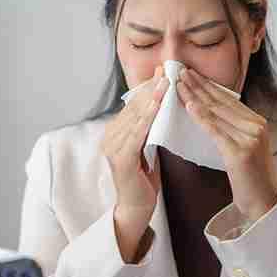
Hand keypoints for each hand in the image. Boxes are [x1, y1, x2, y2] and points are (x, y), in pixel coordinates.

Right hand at [101, 66, 168, 262]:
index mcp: (114, 132)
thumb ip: (147, 127)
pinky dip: (147, 118)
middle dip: (152, 87)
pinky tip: (157, 106)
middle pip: (134, 106)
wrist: (136, 207)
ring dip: (152, 98)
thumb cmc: (143, 178)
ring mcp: (112, 147)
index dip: (149, 86)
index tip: (164, 70)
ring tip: (166, 82)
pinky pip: (136, 133)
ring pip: (135, 117)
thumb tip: (159, 104)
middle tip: (168, 69)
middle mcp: (109, 136)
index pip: (134, 104)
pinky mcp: (119, 158)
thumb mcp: (146, 146)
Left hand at [176, 68, 276, 222]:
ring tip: (179, 83)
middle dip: (199, 84)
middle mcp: (256, 125)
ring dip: (195, 95)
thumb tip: (208, 110)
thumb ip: (231, 128)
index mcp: (257, 122)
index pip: (227, 99)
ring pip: (217, 112)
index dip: (207, 85)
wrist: (263, 202)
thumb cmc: (248, 176)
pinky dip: (201, 116)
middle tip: (180, 70)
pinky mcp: (241, 152)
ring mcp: (250, 138)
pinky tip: (189, 105)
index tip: (190, 74)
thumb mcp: (242, 146)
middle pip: (221, 101)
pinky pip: (216, 130)